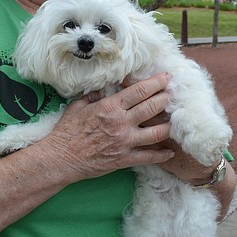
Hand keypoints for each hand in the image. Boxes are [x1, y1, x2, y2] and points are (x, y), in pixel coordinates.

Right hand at [39, 73, 175, 181]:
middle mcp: (121, 123)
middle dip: (166, 98)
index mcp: (111, 107)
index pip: (139, 91)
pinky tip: (170, 152)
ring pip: (156, 132)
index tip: (166, 77)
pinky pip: (148, 157)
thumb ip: (94, 95)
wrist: (61, 158)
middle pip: (152, 107)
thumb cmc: (68, 131)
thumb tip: (105, 87)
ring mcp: (125, 142)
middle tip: (174, 93)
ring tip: (175, 120)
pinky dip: (161, 155)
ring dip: (168, 125)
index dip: (156, 83)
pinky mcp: (124, 159)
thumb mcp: (78, 105)